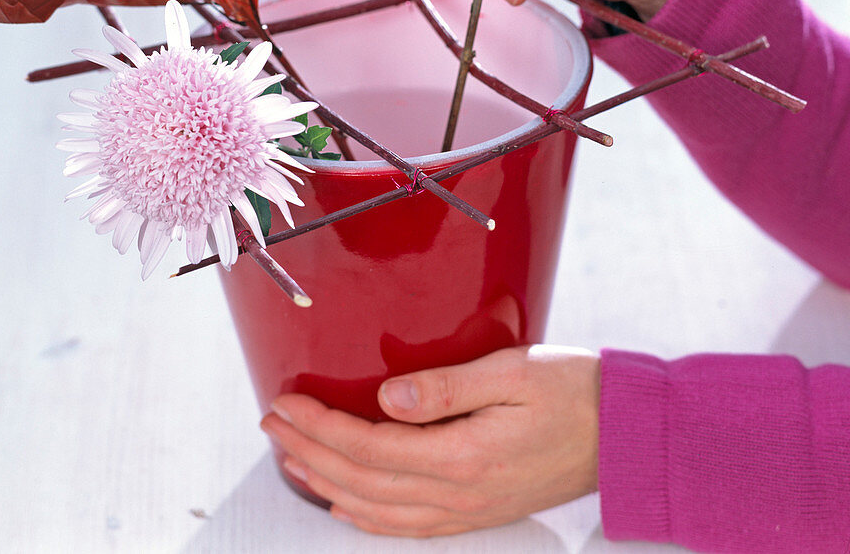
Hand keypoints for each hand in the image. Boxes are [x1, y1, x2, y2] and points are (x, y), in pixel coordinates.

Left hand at [260, 345, 599, 536]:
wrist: (624, 435)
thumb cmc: (575, 392)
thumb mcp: (512, 371)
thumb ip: (445, 386)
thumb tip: (385, 398)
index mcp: (463, 456)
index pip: (368, 446)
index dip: (319, 426)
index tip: (286, 402)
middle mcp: (459, 494)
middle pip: (361, 482)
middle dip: (309, 451)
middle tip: (272, 424)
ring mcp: (467, 511)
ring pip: (376, 510)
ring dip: (326, 484)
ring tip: (291, 458)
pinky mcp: (476, 512)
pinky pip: (406, 526)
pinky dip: (365, 515)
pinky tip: (347, 500)